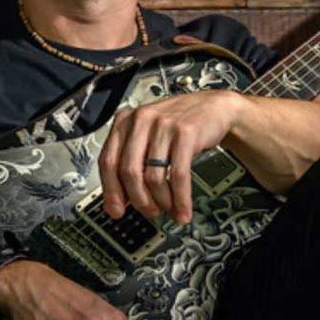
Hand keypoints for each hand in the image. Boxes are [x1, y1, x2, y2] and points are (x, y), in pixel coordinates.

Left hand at [98, 90, 244, 223]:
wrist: (212, 107)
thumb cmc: (177, 125)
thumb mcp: (147, 137)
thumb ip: (131, 163)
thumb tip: (118, 202)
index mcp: (124, 122)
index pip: (108, 162)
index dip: (111, 191)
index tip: (117, 211)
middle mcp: (141, 120)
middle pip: (129, 172)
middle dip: (139, 200)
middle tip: (149, 212)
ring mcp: (163, 125)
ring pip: (154, 176)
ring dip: (162, 201)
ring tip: (170, 211)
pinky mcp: (185, 132)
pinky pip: (178, 174)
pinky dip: (181, 198)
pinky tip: (183, 209)